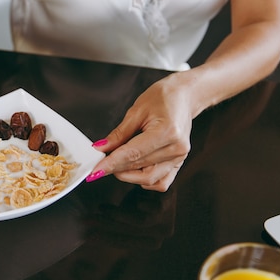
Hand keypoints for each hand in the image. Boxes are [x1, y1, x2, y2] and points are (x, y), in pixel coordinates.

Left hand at [87, 76, 191, 191]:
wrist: (184, 97)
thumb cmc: (162, 98)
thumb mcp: (136, 111)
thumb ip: (119, 134)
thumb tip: (101, 148)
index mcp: (167, 131)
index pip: (133, 154)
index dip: (111, 164)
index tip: (95, 171)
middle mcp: (176, 148)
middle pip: (139, 167)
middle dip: (116, 168)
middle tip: (100, 164)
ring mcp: (180, 158)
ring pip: (149, 178)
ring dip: (128, 175)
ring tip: (116, 163)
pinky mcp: (179, 163)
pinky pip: (160, 182)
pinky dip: (144, 179)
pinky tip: (134, 170)